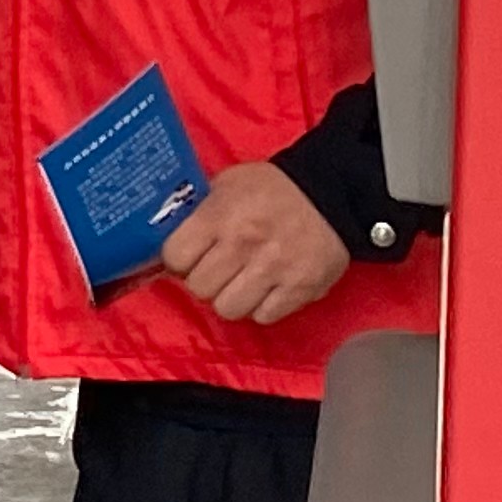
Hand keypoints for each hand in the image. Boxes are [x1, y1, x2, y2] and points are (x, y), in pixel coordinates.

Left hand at [159, 160, 349, 325]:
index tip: (187, 257)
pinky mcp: (300, 290)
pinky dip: (261, 307)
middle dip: (204, 280)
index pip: (175, 257)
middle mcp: (244, 244)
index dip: (178, 260)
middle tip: (216, 269)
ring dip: (231, 298)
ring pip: (228, 309)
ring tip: (241, 281)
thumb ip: (199, 210)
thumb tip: (168, 233)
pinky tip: (266, 288)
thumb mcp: (228, 183)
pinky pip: (263, 317)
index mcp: (221, 215)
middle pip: (200, 288)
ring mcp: (273, 270)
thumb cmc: (273, 188)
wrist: (333, 193)